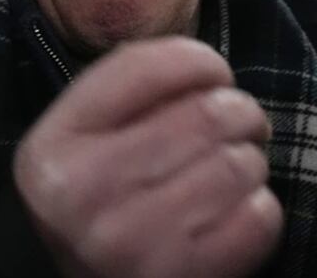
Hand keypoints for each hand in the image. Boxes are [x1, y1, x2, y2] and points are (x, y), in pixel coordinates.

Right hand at [12, 37, 282, 277]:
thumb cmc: (98, 196)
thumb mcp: (83, 137)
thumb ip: (132, 89)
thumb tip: (209, 70)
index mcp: (56, 144)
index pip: (145, 67)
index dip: (200, 60)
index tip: (214, 74)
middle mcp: (86, 192)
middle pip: (207, 115)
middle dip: (240, 110)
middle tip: (240, 121)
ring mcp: (132, 242)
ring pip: (239, 165)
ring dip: (250, 159)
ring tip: (234, 166)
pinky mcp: (182, 276)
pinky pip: (258, 219)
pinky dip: (260, 206)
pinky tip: (236, 207)